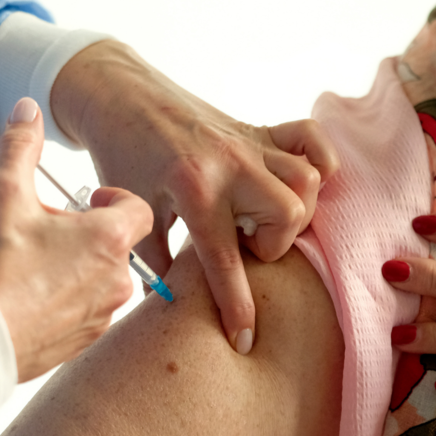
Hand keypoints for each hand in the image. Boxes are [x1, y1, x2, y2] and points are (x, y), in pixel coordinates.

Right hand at [0, 98, 152, 381]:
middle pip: (118, 243)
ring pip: (104, 278)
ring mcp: (105, 313)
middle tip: (49, 232)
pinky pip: (90, 310)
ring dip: (79, 266)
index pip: (139, 208)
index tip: (83, 201)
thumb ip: (20, 146)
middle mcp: (118, 278)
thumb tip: (26, 108)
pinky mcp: (87, 340)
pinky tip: (33, 296)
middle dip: (88, 232)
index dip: (113, 199)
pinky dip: (70, 299)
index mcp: (109, 239)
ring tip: (36, 265)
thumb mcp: (3, 194)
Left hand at [50, 41, 338, 352]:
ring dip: (293, 209)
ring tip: (261, 217)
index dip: (238, 308)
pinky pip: (312, 140)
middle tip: (244, 243)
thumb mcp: (133, 211)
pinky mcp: (259, 127)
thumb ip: (156, 261)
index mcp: (194, 189)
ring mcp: (249, 142)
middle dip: (274, 243)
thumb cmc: (120, 154)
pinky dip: (317, 163)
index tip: (244, 340)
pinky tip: (295, 183)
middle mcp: (230, 164)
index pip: (226, 261)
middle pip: (288, 214)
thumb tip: (173, 305)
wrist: (118, 95)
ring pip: (307, 180)